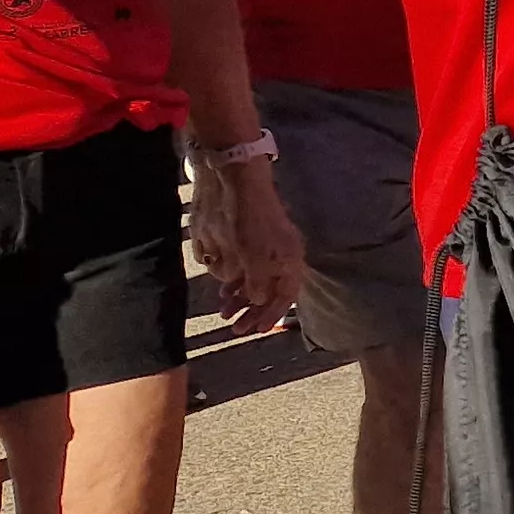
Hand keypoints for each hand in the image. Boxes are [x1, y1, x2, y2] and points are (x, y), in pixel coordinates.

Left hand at [190, 160, 302, 334]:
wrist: (236, 184)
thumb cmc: (249, 223)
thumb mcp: (254, 259)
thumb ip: (258, 285)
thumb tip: (259, 301)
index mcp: (290, 262)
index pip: (285, 297)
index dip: (271, 315)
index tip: (255, 330)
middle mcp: (281, 258)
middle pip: (270, 291)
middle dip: (252, 310)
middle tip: (234, 327)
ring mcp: (265, 248)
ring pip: (255, 280)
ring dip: (240, 298)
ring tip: (224, 310)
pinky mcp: (249, 241)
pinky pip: (246, 268)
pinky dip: (235, 281)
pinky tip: (223, 289)